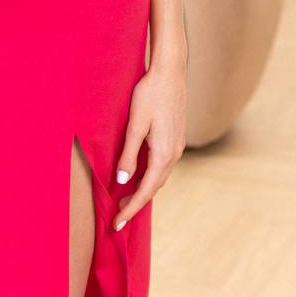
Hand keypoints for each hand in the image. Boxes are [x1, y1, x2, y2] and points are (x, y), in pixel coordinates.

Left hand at [111, 55, 186, 229]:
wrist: (170, 72)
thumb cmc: (149, 94)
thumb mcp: (135, 124)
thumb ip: (129, 154)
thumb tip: (124, 182)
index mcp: (164, 154)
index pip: (146, 190)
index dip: (131, 208)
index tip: (117, 224)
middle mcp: (174, 154)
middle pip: (154, 187)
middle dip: (136, 203)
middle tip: (118, 217)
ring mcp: (177, 146)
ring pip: (159, 177)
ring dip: (144, 190)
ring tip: (126, 199)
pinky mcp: (176, 138)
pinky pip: (162, 166)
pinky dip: (150, 176)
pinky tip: (139, 175)